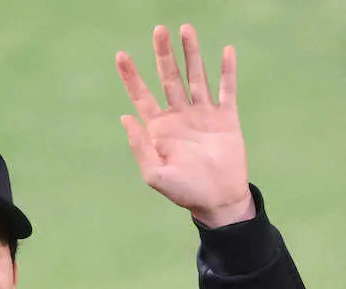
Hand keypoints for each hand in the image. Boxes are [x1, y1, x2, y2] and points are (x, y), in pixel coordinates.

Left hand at [116, 24, 254, 226]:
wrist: (217, 199)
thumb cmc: (184, 191)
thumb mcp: (155, 174)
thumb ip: (140, 146)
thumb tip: (125, 117)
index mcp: (160, 129)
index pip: (142, 96)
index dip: (131, 77)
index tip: (121, 55)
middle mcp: (180, 116)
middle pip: (169, 78)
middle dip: (164, 54)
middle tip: (159, 30)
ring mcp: (203, 114)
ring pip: (196, 76)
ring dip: (191, 53)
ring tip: (186, 28)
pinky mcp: (226, 117)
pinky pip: (226, 89)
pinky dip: (227, 71)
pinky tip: (225, 51)